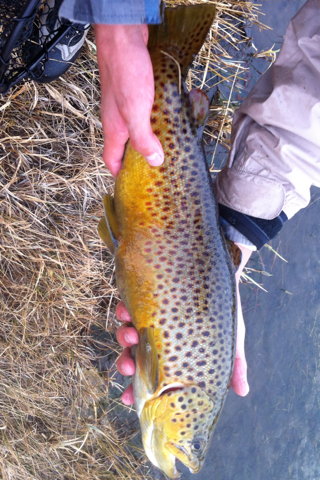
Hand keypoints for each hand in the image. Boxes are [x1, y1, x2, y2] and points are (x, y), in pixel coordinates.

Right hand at [94, 24, 163, 176]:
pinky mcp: (138, 91)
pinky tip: (171, 118)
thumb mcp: (135, 112)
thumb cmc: (125, 71)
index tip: (131, 184)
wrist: (123, 35)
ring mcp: (128, 104)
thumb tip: (154, 162)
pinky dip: (157, 118)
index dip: (119, 174)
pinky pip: (147, 111)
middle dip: (139, 158)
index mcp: (114, 128)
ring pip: (138, 128)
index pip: (111, 159)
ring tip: (168, 146)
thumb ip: (143, 139)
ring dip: (151, 137)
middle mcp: (118, 118)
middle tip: (156, 167)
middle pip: (126, 146)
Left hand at [116, 244, 251, 404]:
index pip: (150, 376)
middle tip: (129, 367)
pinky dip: (122, 311)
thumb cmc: (223, 311)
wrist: (221, 273)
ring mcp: (148, 317)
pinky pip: (126, 306)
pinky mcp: (144, 297)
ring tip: (131, 334)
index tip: (128, 398)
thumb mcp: (229, 341)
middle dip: (126, 363)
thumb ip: (234, 366)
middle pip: (132, 356)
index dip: (135, 388)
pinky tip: (126, 311)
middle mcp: (157, 337)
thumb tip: (244, 392)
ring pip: (126, 332)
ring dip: (123, 336)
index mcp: (172, 353)